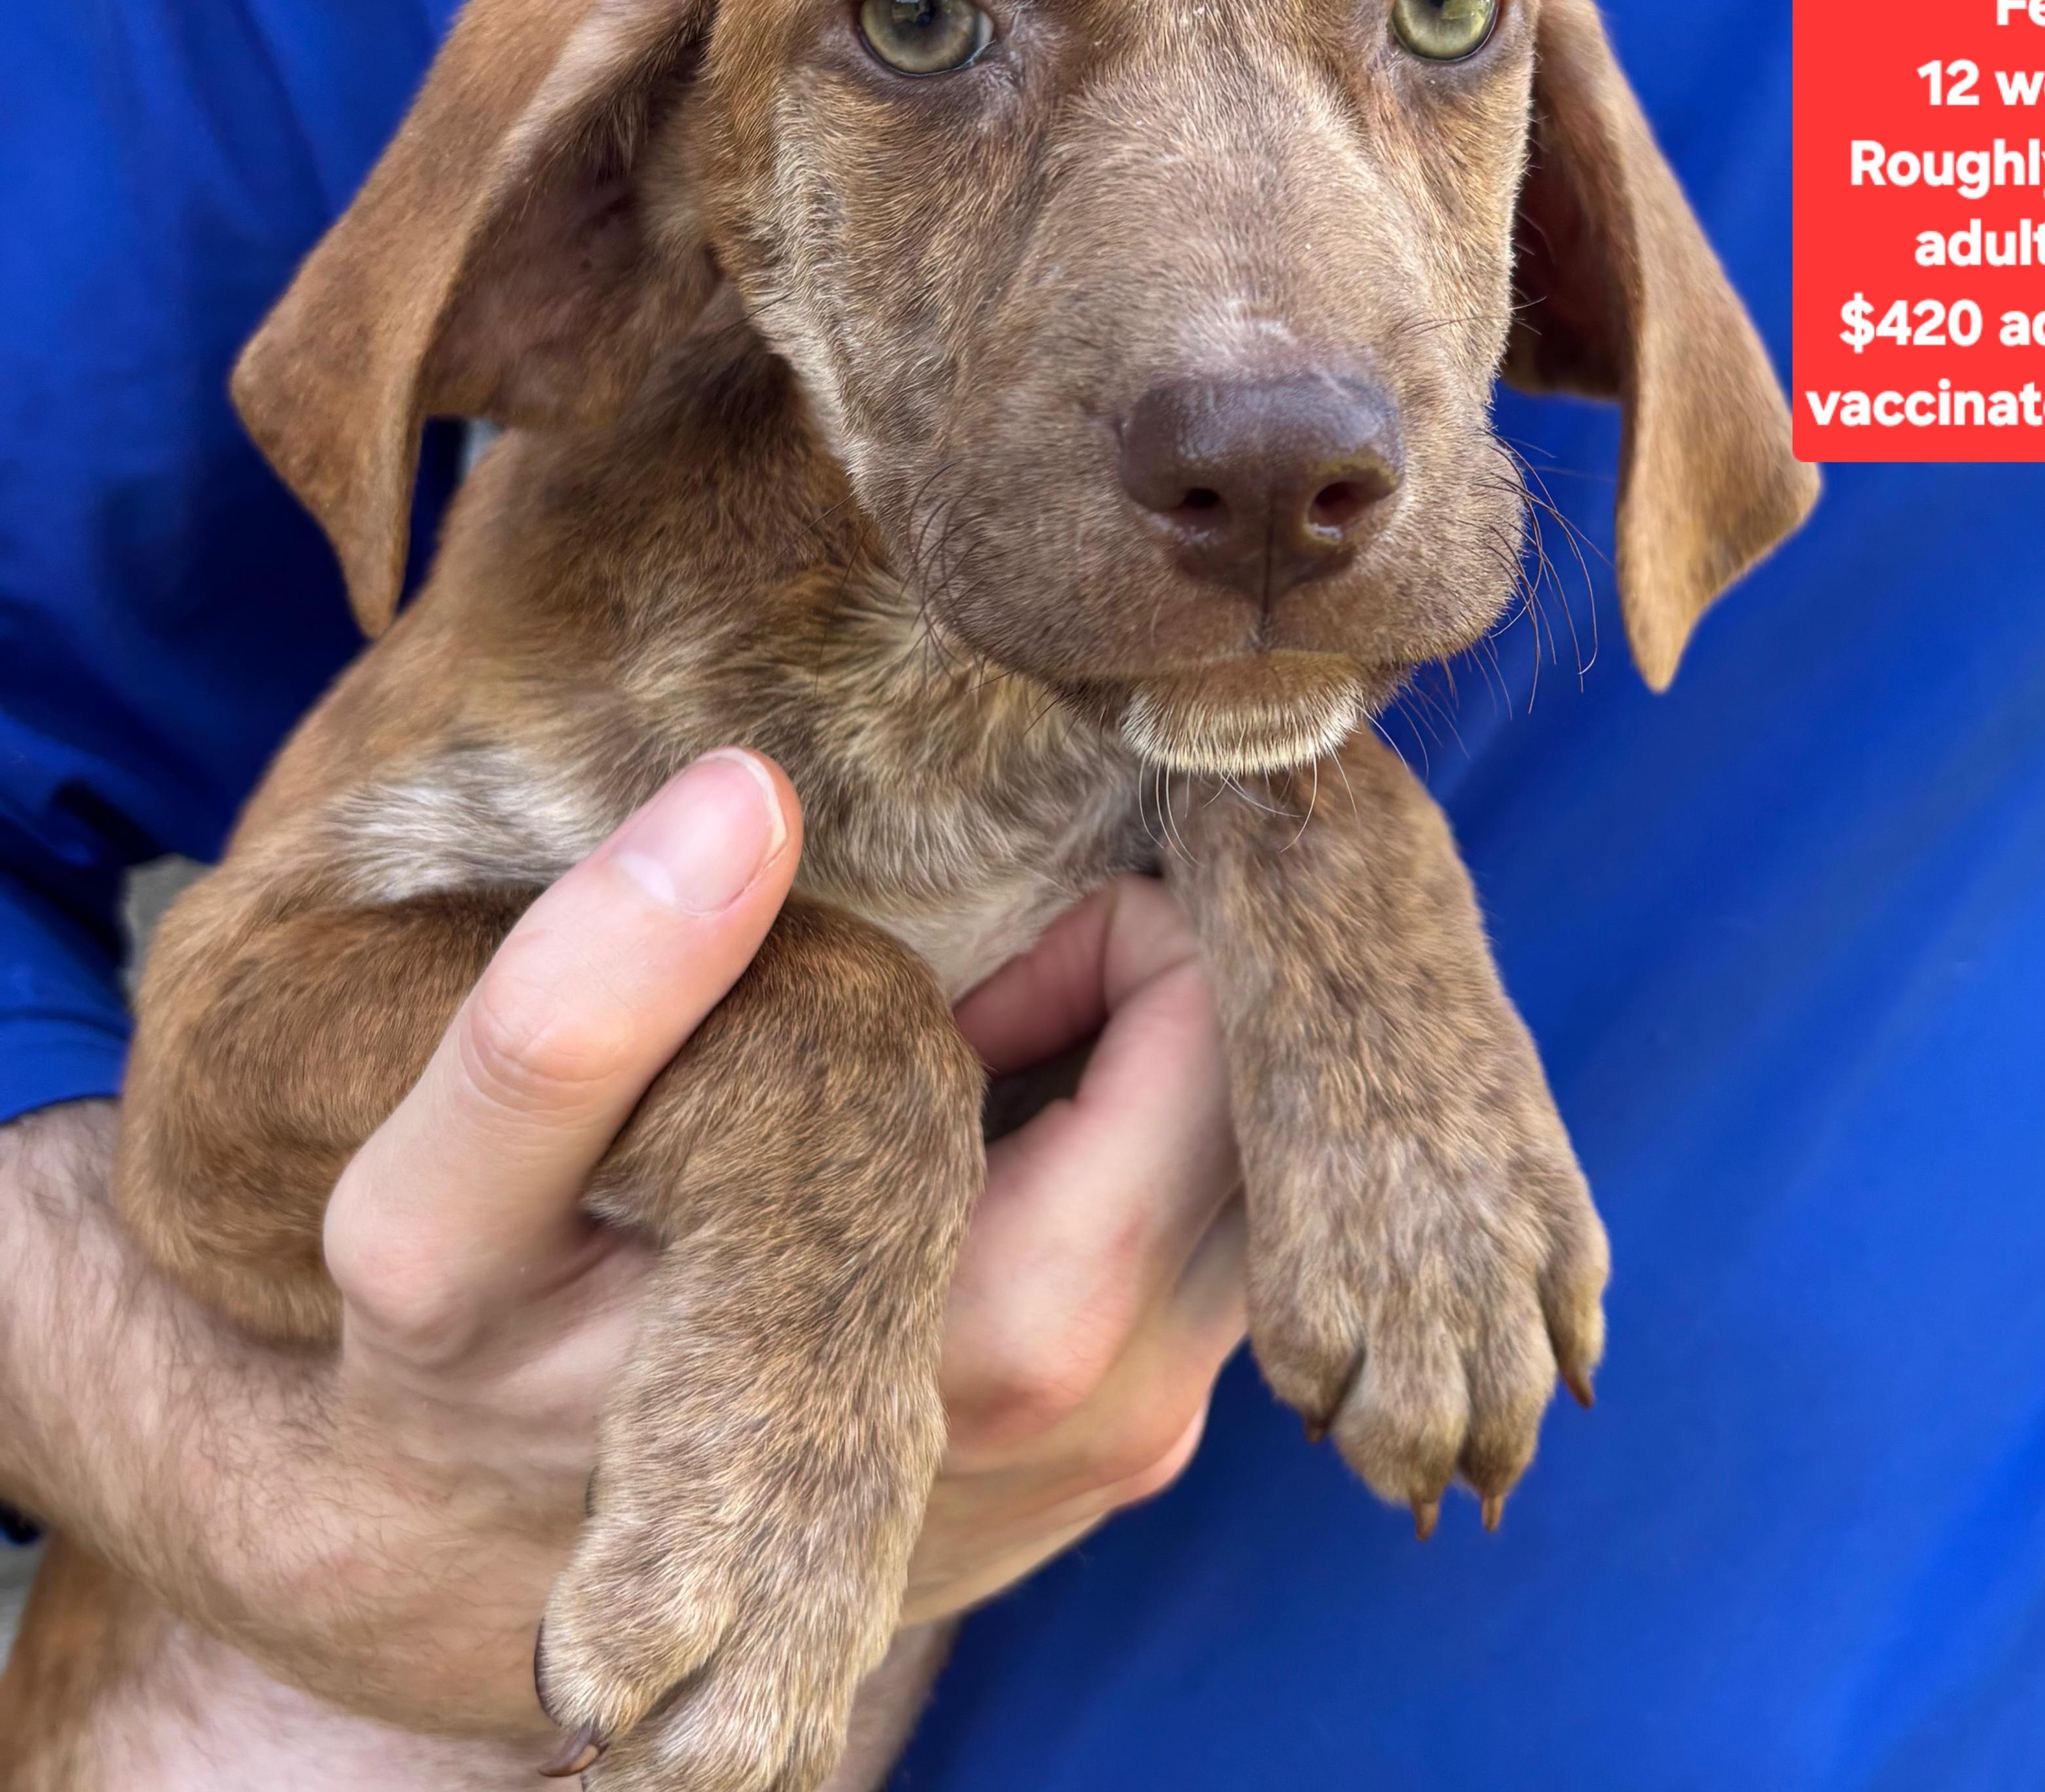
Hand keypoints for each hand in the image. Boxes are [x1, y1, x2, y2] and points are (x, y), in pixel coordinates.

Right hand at [0, 755, 1242, 1759]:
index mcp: (1004, 1351)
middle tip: (970, 963)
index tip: (973, 921)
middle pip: (1261, 1109)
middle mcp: (1114, 1419)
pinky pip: (1199, 1236)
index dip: (1115, 923)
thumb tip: (737, 800)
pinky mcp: (1114, 1447)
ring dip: (1136, 1063)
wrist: (470, 1586)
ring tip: (958, 1041)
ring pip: (1244, 1173)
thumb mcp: (441, 1210)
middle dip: (1147, 983)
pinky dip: (1123, 1141)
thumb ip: (575, 1014)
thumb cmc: (460, 1381)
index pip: (1211, 1041)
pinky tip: (969, 1129)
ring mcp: (1129, 1443)